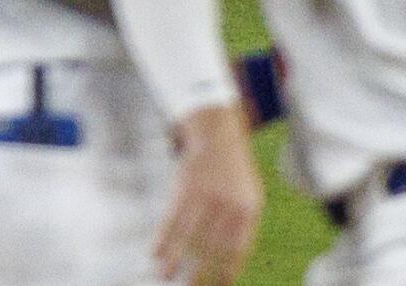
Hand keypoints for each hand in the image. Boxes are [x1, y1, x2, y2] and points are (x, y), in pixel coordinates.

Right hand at [155, 104, 263, 285]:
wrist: (219, 134)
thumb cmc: (235, 175)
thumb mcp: (250, 198)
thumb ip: (242, 231)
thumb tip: (229, 271)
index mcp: (248, 210)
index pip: (236, 252)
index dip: (225, 274)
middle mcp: (228, 204)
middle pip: (211, 248)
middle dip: (198, 274)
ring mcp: (205, 194)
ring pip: (187, 235)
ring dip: (174, 260)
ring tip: (164, 277)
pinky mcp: (185, 186)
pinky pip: (172, 217)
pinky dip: (162, 238)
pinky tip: (155, 253)